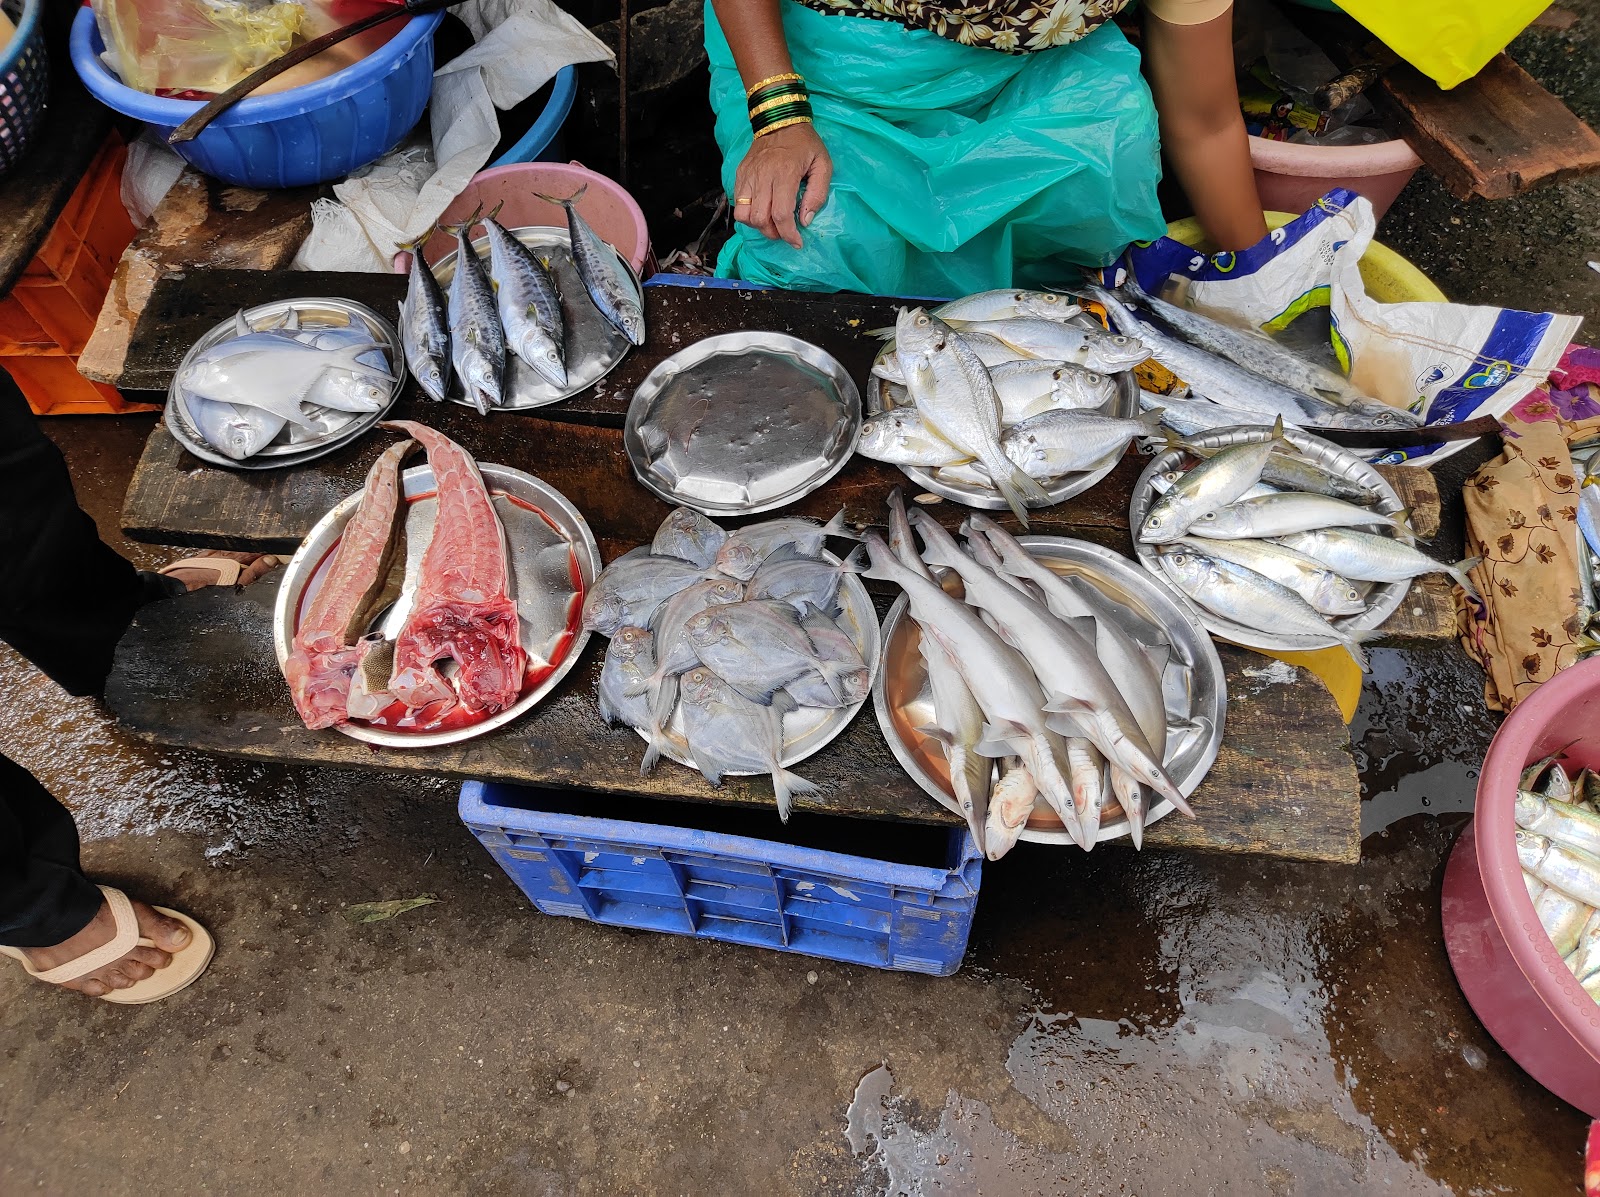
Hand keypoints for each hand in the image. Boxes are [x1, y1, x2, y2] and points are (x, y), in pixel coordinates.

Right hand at [732, 122, 832, 248]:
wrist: (779, 120)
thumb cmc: (805, 144)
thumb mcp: (823, 165)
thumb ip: (817, 194)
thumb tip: (805, 220)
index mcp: (785, 174)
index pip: (781, 214)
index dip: (789, 234)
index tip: (797, 242)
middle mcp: (763, 176)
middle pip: (760, 219)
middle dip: (773, 233)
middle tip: (785, 232)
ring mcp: (748, 175)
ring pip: (744, 215)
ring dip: (758, 225)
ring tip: (771, 222)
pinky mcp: (740, 174)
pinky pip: (737, 203)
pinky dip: (748, 213)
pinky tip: (762, 209)